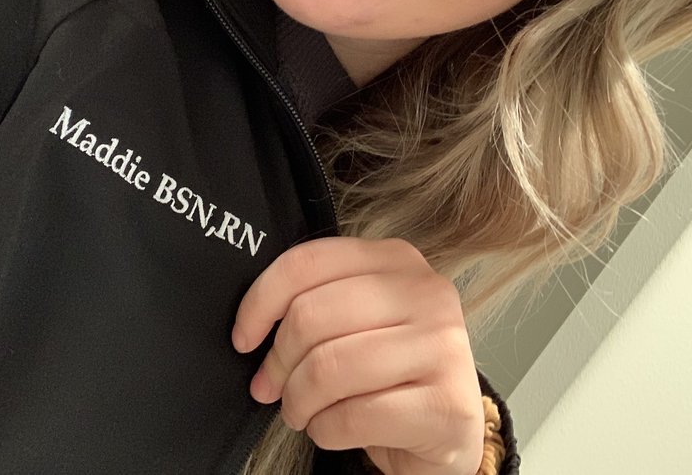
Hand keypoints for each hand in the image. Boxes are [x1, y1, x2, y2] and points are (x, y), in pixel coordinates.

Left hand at [232, 237, 484, 474]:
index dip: (260, 302)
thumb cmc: (389, 372)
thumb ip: (314, 302)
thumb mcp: (357, 320)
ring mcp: (443, 348)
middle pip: (311, 315)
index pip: (308, 262)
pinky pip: (353, 417)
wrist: (446, 430)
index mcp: (397, 260)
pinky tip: (334, 429)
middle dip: (278, 361)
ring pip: (329, 368)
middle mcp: (427, 293)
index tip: (244, 337)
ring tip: (301, 411)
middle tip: (271, 387)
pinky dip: (326, 430)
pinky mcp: (447, 406)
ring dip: (298, 401)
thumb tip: (251, 325)